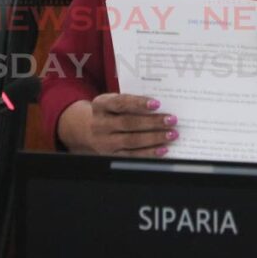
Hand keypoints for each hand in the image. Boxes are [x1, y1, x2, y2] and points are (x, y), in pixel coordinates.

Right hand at [57, 94, 177, 156]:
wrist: (84, 129)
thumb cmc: (108, 111)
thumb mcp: (112, 101)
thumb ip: (130, 101)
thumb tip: (158, 104)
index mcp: (101, 105)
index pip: (120, 103)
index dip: (139, 103)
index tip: (157, 103)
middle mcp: (100, 124)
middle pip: (128, 123)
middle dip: (153, 122)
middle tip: (172, 120)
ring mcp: (104, 142)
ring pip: (131, 141)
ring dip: (154, 138)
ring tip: (172, 134)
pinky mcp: (111, 156)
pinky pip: (132, 156)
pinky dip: (149, 153)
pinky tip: (162, 149)